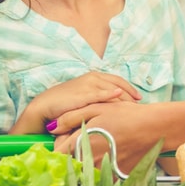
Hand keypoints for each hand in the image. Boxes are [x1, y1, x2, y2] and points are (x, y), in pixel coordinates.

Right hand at [9, 72, 141, 134]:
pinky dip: (110, 94)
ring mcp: (88, 85)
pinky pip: (100, 94)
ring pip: (113, 90)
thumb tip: (113, 106)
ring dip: (125, 99)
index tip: (139, 98)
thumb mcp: (84, 98)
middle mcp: (93, 78)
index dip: (130, 88)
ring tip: (134, 108)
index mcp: (94, 76)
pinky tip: (118, 96)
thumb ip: (98, 98)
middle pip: (118, 85)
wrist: (44, 107)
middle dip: (130, 95)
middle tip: (140, 106)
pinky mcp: (82, 94)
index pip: (117, 80)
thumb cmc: (64, 104)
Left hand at [51, 101, 163, 172]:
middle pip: (70, 161)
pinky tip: (110, 149)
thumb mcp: (96, 108)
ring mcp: (102, 171)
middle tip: (84, 136)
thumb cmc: (125, 115)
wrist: (153, 128)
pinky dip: (101, 164)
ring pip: (85, 168)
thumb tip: (53, 127)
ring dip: (86, 157)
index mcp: (82, 143)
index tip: (65, 135)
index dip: (59, 143)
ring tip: (99, 141)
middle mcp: (89, 160)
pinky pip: (100, 173)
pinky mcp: (114, 177)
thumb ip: (71, 117)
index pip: (58, 151)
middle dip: (72, 150)